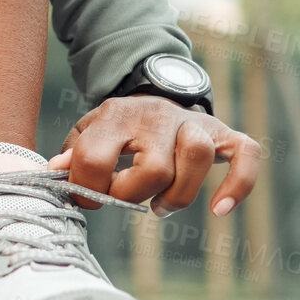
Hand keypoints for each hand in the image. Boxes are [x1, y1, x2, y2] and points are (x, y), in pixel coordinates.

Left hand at [47, 95, 261, 216]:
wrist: (157, 90)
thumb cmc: (118, 126)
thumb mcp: (87, 132)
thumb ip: (72, 153)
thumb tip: (54, 173)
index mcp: (116, 116)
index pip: (95, 158)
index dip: (86, 189)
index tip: (88, 198)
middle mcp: (157, 116)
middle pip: (153, 168)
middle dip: (133, 195)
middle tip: (125, 198)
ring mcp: (194, 124)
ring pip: (196, 157)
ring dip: (177, 194)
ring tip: (159, 206)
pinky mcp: (224, 134)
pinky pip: (245, 155)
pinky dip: (238, 184)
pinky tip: (220, 209)